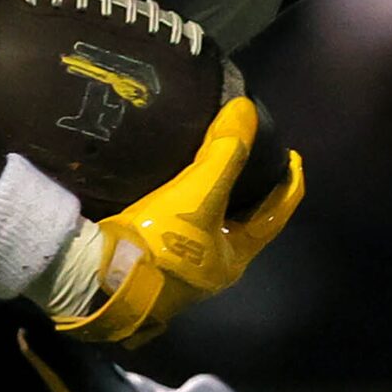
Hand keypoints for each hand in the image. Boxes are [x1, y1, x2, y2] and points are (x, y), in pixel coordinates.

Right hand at [51, 100, 303, 345]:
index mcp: (235, 258)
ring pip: (210, 228)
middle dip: (250, 192)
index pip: (276, 216)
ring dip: (215, 200)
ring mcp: (182, 271)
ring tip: (211, 167)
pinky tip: (172, 190)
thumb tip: (245, 110)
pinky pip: (180, 229)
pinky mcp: (150, 264)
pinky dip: (185, 207)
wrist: (98, 280)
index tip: (293, 157)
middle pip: (243, 223)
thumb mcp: (197, 196)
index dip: (289, 185)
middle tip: (251, 158)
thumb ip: (223, 154)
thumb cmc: (161, 246)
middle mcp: (213, 269)